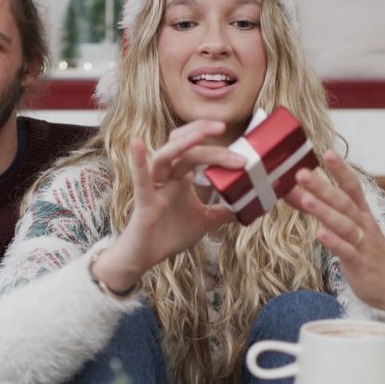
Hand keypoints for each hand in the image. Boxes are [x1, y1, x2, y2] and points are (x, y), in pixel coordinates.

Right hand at [92, 120, 243, 290]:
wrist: (145, 257)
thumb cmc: (169, 234)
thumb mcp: (204, 221)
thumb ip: (223, 211)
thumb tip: (247, 206)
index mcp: (180, 177)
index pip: (197, 150)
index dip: (216, 144)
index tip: (240, 146)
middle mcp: (166, 176)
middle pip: (183, 146)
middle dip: (201, 132)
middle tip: (224, 126)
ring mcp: (154, 186)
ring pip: (164, 155)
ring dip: (183, 143)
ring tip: (202, 133)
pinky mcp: (144, 202)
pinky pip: (141, 179)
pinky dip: (139, 161)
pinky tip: (137, 143)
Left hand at [285, 151, 384, 309]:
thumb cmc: (366, 252)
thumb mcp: (345, 229)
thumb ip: (321, 210)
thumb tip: (294, 192)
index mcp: (361, 213)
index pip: (352, 186)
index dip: (341, 170)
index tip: (327, 153)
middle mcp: (363, 225)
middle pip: (344, 202)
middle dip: (323, 187)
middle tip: (302, 173)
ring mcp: (363, 244)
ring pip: (343, 225)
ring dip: (324, 211)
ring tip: (306, 199)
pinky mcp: (359, 264)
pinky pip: (346, 251)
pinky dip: (333, 242)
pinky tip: (320, 234)